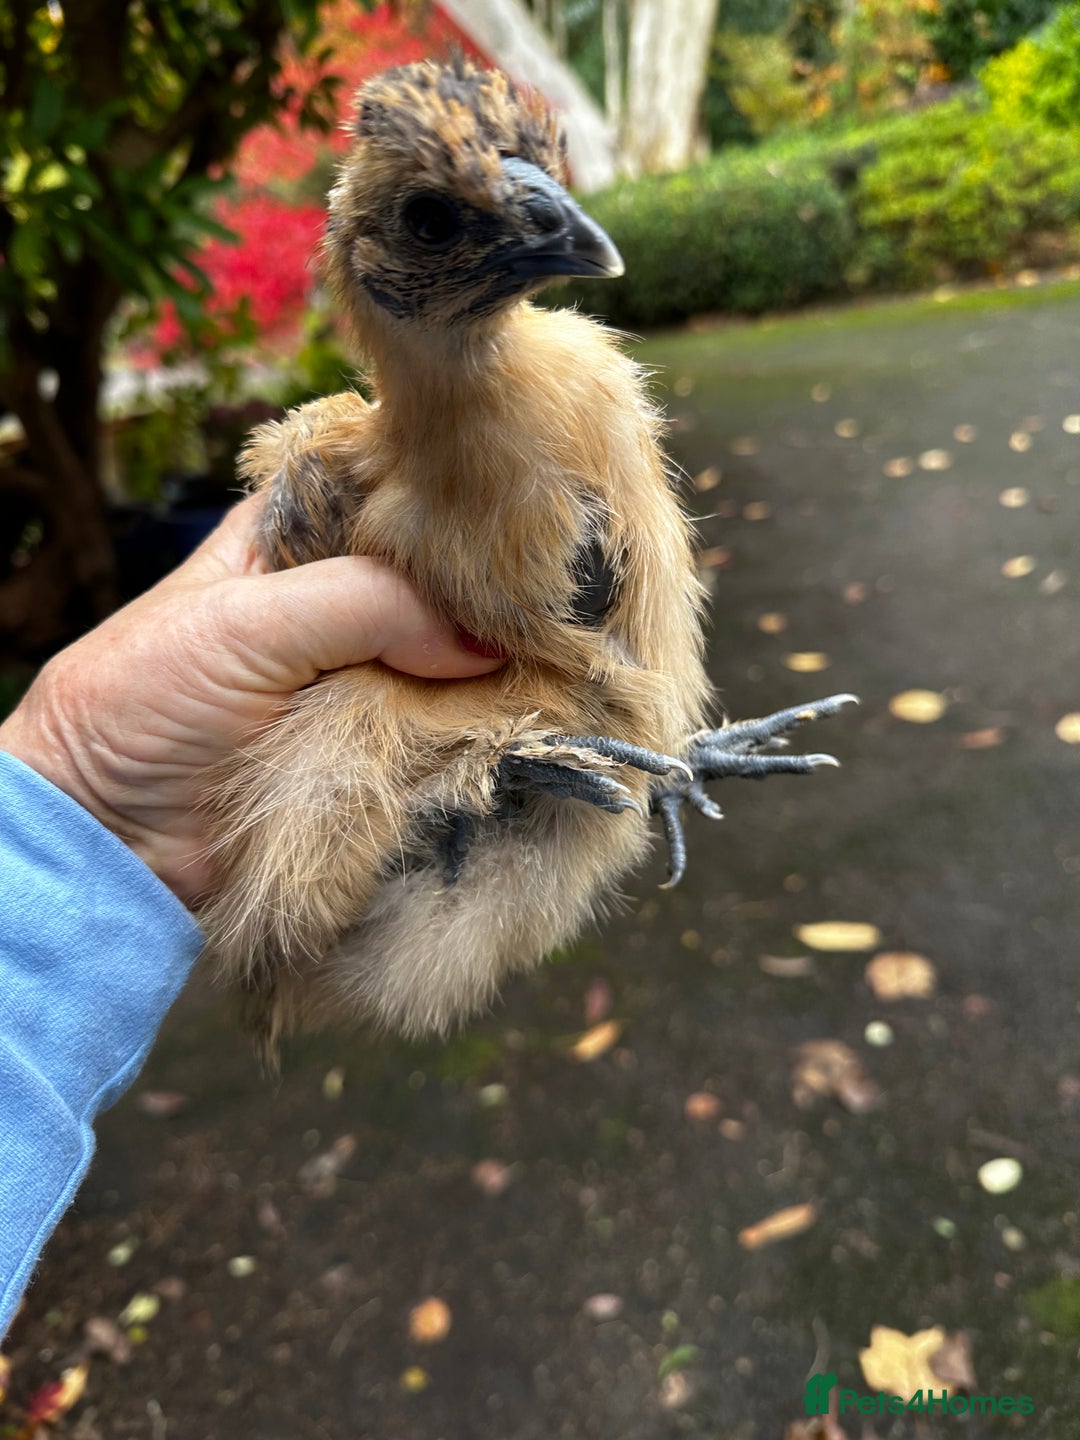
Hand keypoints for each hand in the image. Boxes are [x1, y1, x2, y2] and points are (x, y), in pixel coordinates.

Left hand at [0, 496, 502, 904]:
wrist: (112, 837)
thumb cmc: (141, 705)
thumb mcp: (246, 626)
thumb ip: (363, 605)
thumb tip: (483, 638)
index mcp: (293, 538)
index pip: (391, 495)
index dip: (451, 508)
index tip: (520, 524)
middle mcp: (337, 600)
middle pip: (437, 584)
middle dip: (485, 599)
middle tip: (549, 609)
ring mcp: (363, 676)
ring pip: (453, 659)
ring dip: (488, 672)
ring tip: (549, 666)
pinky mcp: (377, 747)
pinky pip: (444, 731)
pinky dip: (474, 730)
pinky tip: (518, 718)